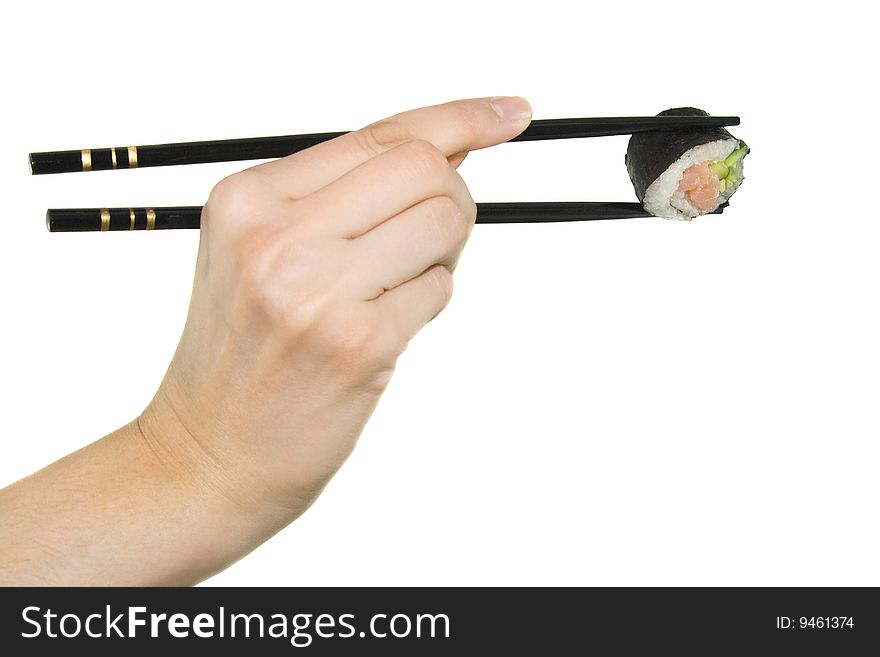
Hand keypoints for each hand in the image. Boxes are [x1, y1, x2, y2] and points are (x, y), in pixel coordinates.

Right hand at [141, 97, 532, 526]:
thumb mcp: (257, 251)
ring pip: (444, 222)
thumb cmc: (243, 352)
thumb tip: (445, 149)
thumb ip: (338, 195)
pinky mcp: (357, 344)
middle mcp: (275, 236)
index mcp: (248, 199)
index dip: (461, 118)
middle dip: (452, 198)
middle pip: (424, 169)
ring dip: (441, 255)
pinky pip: (439, 290)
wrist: (209, 453)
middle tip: (432, 237)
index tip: (511, 113)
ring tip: (393, 288)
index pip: (381, 133)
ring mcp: (316, 290)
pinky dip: (428, 301)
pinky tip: (384, 327)